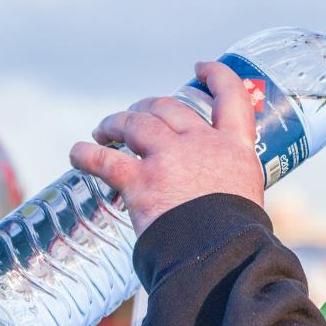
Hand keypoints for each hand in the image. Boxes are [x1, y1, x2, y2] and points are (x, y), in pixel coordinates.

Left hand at [70, 61, 264, 235]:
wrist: (223, 257)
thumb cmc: (238, 238)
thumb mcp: (247, 197)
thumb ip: (228, 185)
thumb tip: (213, 203)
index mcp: (235, 148)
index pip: (232, 97)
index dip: (216, 76)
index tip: (201, 68)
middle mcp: (202, 143)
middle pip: (169, 106)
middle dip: (148, 105)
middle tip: (136, 114)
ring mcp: (170, 159)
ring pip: (135, 122)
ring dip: (115, 122)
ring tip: (104, 131)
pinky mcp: (140, 182)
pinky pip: (102, 159)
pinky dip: (85, 154)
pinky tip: (78, 154)